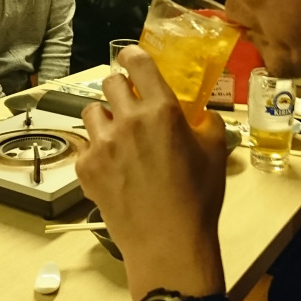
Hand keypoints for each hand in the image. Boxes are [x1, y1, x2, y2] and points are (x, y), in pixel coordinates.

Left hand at [76, 47, 228, 300]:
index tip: (131, 60)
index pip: (137, 62)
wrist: (168, 243)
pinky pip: (85, 145)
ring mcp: (103, 144)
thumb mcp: (215, 153)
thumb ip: (206, 123)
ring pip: (92, 111)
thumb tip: (198, 115)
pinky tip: (112, 168)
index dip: (131, 56)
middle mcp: (128, 119)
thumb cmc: (198, 198)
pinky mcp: (87, 167)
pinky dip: (97, 151)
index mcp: (162, 109)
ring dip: (105, 118)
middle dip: (121, 90)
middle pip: (110, 83)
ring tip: (117, 137)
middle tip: (130, 107)